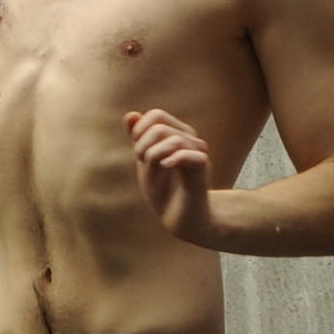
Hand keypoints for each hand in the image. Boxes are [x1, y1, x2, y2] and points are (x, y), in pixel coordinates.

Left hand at [127, 108, 217, 242]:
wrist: (179, 218)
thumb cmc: (164, 190)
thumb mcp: (144, 161)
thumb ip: (137, 138)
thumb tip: (131, 114)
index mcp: (177, 133)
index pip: (156, 115)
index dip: (140, 130)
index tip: (137, 151)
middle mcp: (190, 139)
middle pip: (160, 126)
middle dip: (143, 144)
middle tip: (142, 162)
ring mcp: (198, 152)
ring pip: (172, 139)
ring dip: (153, 154)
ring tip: (151, 168)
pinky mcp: (203, 168)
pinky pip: (187, 154)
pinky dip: (171, 160)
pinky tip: (165, 167)